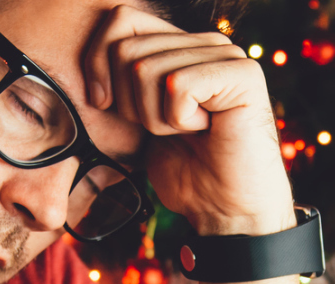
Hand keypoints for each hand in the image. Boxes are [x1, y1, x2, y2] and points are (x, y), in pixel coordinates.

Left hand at [83, 5, 295, 235]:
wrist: (225, 210)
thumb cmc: (184, 168)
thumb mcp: (138, 117)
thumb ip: (121, 77)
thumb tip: (91, 54)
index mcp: (181, 45)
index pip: (120, 21)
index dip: (98, 62)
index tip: (103, 103)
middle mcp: (206, 42)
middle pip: (126, 49)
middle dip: (129, 102)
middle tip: (165, 128)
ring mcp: (227, 55)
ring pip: (146, 70)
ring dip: (155, 117)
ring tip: (188, 131)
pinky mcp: (244, 74)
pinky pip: (177, 85)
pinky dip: (178, 120)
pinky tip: (205, 131)